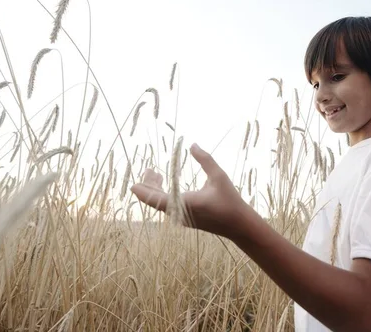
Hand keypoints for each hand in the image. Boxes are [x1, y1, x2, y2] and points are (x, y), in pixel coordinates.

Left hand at [130, 143, 255, 239]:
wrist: (238, 225)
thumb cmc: (230, 200)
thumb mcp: (219, 176)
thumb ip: (205, 160)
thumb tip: (193, 145)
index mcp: (184, 204)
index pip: (156, 199)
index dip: (143, 192)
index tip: (132, 185)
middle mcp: (179, 213)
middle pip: (156, 200)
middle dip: (149, 185)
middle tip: (147, 169)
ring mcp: (182, 218)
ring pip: (162, 203)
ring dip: (157, 189)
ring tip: (155, 174)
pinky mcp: (186, 220)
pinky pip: (169, 206)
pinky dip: (164, 195)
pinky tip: (167, 186)